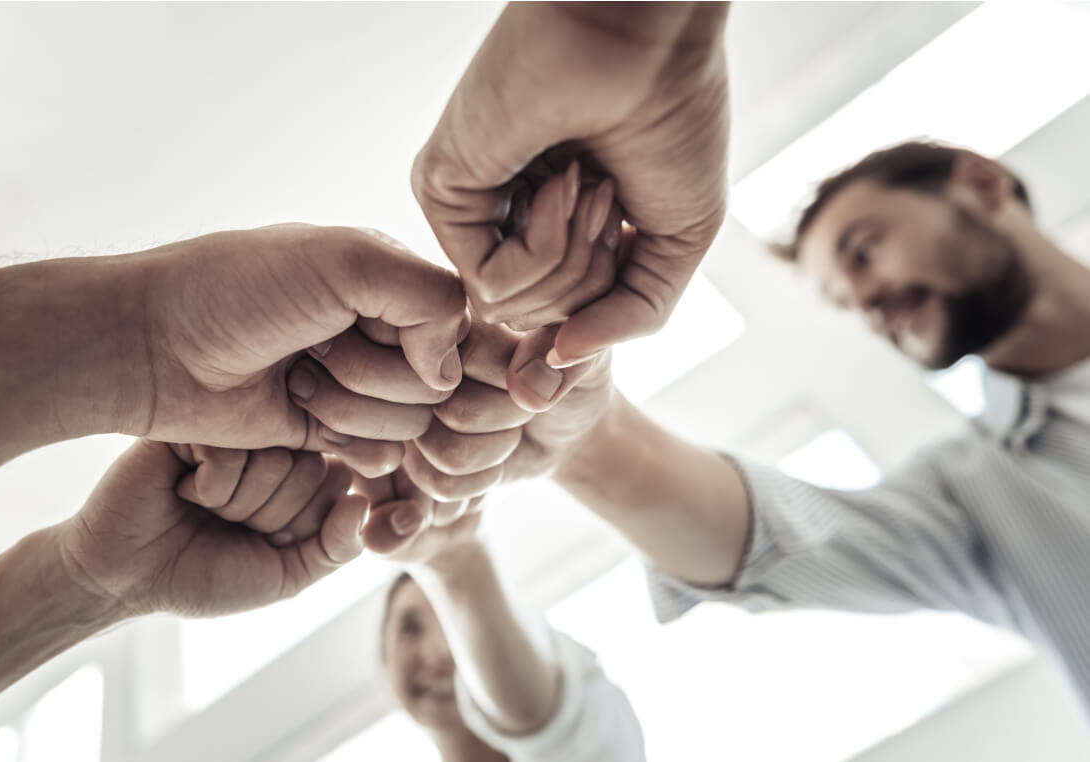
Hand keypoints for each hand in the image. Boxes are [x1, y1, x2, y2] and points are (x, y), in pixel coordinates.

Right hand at [55, 440, 367, 617]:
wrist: (125, 575)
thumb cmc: (203, 576)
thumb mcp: (285, 576)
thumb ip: (336, 548)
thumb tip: (362, 503)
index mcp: (302, 476)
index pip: (340, 485)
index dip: (302, 526)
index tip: (264, 539)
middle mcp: (275, 444)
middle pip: (310, 470)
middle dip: (268, 515)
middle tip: (226, 521)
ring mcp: (238, 429)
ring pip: (275, 459)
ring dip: (236, 502)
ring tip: (202, 504)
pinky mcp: (200, 419)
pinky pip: (233, 450)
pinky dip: (209, 485)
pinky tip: (181, 487)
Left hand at [129, 225, 466, 474]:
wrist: (152, 346)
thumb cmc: (237, 290)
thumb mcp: (344, 260)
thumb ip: (428, 296)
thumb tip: (448, 371)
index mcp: (387, 277)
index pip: (458, 323)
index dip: (424, 338)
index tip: (363, 321)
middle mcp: (378, 330)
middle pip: (437, 383)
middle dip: (373, 373)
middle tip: (311, 348)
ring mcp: (355, 383)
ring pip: (411, 424)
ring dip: (350, 407)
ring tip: (294, 379)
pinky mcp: (330, 431)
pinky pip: (381, 456)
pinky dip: (346, 441)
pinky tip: (298, 415)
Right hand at [354, 320, 612, 553]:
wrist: (565, 426)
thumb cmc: (569, 377)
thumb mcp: (584, 357)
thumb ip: (562, 356)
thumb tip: (525, 387)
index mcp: (455, 319)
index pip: (468, 356)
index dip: (513, 377)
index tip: (534, 365)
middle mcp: (419, 363)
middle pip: (455, 410)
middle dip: (505, 417)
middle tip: (521, 401)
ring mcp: (410, 411)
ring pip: (445, 451)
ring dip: (493, 450)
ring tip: (506, 426)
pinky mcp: (412, 456)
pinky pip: (437, 482)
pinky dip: (477, 480)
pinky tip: (489, 459)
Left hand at [412, 2, 728, 368]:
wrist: (650, 40)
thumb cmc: (673, 120)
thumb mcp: (673, 245)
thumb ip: (628, 319)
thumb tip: (559, 366)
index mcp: (552, 232)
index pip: (557, 327)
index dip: (591, 327)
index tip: (617, 275)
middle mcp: (504, 225)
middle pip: (542, 326)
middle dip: (596, 273)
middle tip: (611, 194)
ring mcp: (471, 211)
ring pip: (514, 314)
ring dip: (575, 257)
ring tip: (589, 178)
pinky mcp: (442, 193)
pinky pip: (492, 284)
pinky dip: (543, 246)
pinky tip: (560, 181)